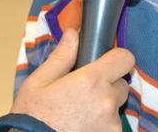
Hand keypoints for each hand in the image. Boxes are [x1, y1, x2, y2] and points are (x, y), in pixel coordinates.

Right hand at [11, 29, 134, 131]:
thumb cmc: (32, 117)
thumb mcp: (39, 82)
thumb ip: (61, 56)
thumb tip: (73, 34)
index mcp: (92, 81)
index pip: (125, 58)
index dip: (116, 58)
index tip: (105, 63)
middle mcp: (107, 102)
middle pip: (121, 84)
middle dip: (107, 86)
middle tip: (83, 94)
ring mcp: (111, 125)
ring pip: (116, 108)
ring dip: (104, 108)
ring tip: (79, 115)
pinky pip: (112, 127)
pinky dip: (102, 126)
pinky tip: (82, 127)